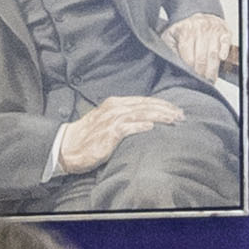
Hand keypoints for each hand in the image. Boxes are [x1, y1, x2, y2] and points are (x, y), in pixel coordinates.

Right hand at [55, 95, 171, 176]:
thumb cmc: (88, 136)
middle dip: (165, 109)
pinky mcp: (108, 133)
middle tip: (181, 115)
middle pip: (146, 105)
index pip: (144, 101)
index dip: (161, 105)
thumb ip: (124, 117)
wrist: (67, 147)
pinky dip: (140, 126)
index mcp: (115, 103)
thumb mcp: (107, 120)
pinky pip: (127, 127)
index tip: (175, 109)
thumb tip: (145, 120)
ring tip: (173, 119)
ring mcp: (111, 120)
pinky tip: (152, 127)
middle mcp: (115, 108)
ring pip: (141, 114)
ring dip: (159, 116)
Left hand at [158, 14, 237, 81]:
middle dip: (201, 73)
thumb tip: (173, 64)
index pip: (188, 56)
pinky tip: (221, 60)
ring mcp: (213, 29)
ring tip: (210, 79)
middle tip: (201, 81)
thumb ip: (169, 50)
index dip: (190, 69)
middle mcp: (200, 28)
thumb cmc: (183, 31)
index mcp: (185, 30)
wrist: (198, 18)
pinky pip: (226, 43)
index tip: (190, 77)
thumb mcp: (170, 37)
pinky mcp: (224, 31)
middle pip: (201, 57)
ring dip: (212, 69)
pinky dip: (224, 51)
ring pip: (213, 53)